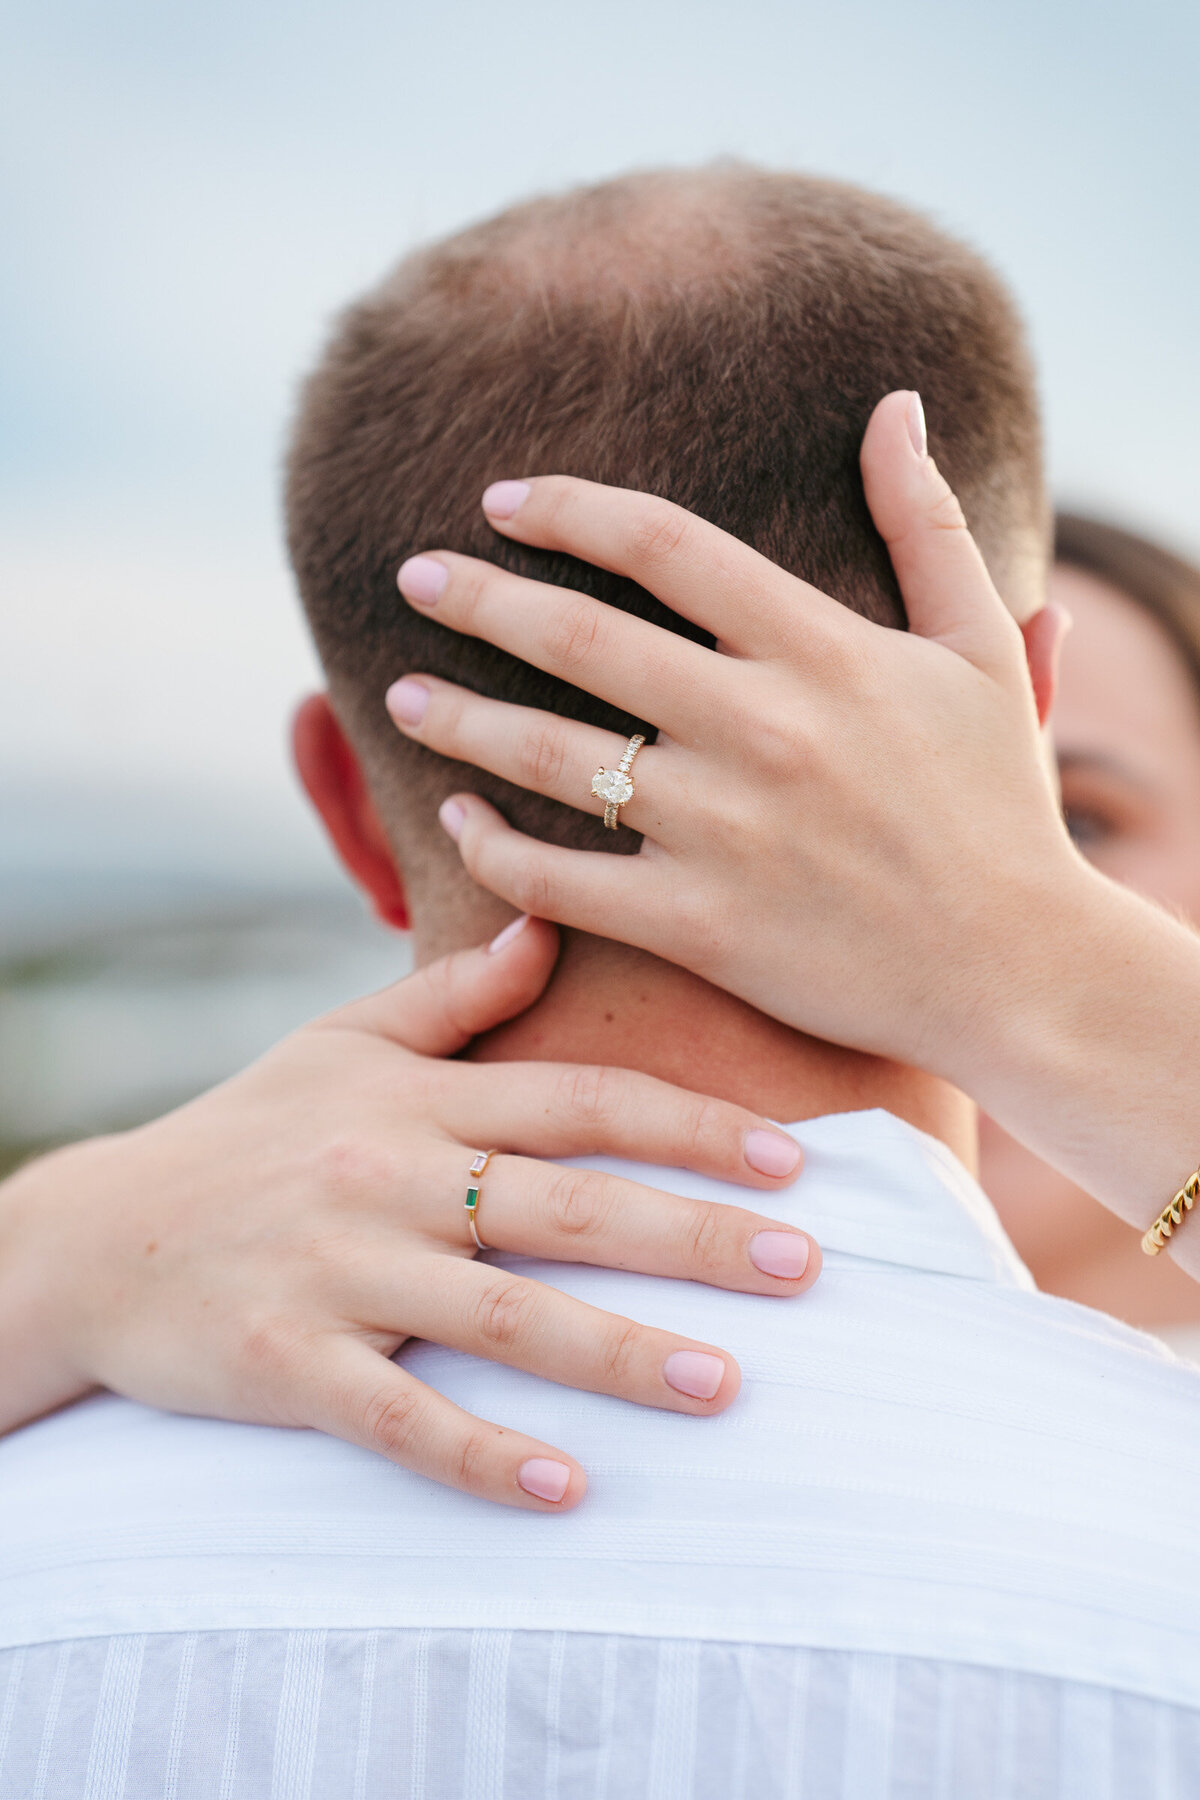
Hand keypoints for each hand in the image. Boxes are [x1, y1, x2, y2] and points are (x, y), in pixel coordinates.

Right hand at [0, 917, 817, 1509]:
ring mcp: (338, 1272)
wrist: (99, 1236)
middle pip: (565, 1205)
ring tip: (723, 1386)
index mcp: (417, 1100)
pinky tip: (569, 1488)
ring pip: (499, 1316)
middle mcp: (389, 1177)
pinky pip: (398, 1416)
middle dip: (690, 1235)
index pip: (578, 1102)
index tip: (792, 1160)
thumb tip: (547, 925)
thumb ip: (454, 994)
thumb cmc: (247, 1132)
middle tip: (805, 1267)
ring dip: (616, 1352)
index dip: (690, 1126)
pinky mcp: (286, 1362)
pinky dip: (482, 1453)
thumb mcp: (341, 1043)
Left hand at [385, 392, 1199, 1255]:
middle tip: (413, 575)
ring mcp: (723, 831)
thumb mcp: (982, 649)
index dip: (570, 509)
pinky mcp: (699, 925)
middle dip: (479, 597)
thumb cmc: (998, 806)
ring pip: (551, 756)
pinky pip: (562, 881)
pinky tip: (455, 817)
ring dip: (458, 718)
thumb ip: (929, 524)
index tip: (502, 498)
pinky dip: (494, 848)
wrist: (1017, 971)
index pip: (665, 545)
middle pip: (581, 638)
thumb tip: (897, 406)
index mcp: (823, 650)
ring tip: (396, 694)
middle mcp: (762, 728)